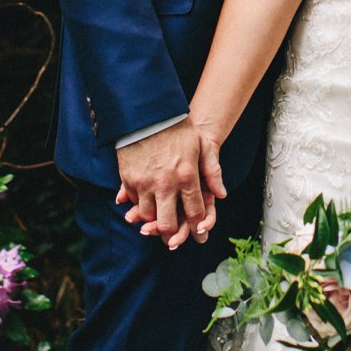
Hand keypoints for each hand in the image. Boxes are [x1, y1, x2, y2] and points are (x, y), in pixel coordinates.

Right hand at [112, 119, 218, 249]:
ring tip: (157, 221)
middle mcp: (166, 184)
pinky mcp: (129, 178)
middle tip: (173, 239)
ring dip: (153, 221)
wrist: (147, 112)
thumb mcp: (201, 145)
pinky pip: (134, 202)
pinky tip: (144, 203)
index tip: (199, 235)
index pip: (195, 213)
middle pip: (168, 223)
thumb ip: (212, 171)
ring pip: (148, 216)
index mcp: (187, 177)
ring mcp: (145, 183)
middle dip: (171, 235)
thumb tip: (221, 194)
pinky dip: (138, 205)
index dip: (198, 228)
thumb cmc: (177, 127)